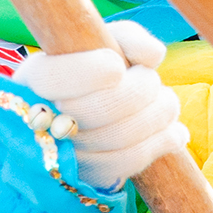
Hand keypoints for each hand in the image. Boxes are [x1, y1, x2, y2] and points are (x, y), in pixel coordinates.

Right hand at [12, 19, 187, 189]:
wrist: (84, 113)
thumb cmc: (94, 66)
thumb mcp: (104, 41)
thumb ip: (127, 37)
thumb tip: (154, 55)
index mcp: (35, 79)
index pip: (54, 77)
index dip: (90, 71)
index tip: (116, 66)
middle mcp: (42, 119)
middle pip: (96, 109)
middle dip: (139, 91)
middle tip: (152, 80)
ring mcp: (65, 154)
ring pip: (118, 138)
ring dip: (157, 116)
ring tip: (168, 102)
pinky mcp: (89, 175)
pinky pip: (128, 162)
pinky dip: (160, 144)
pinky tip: (176, 133)